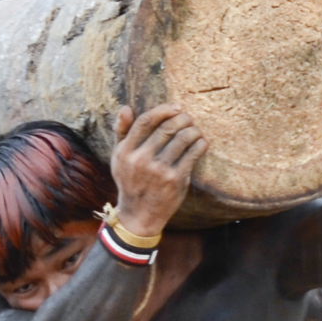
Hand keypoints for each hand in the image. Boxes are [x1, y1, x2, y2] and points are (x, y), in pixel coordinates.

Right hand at [111, 104, 206, 235]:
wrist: (140, 213)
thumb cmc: (130, 181)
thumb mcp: (118, 157)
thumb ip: (121, 132)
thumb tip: (126, 108)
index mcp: (126, 151)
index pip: (146, 122)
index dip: (163, 111)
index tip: (176, 107)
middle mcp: (142, 159)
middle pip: (166, 129)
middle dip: (182, 119)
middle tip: (188, 118)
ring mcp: (160, 170)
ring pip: (182, 140)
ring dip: (193, 130)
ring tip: (195, 130)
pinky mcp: (176, 180)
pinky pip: (192, 156)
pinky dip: (200, 145)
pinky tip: (202, 142)